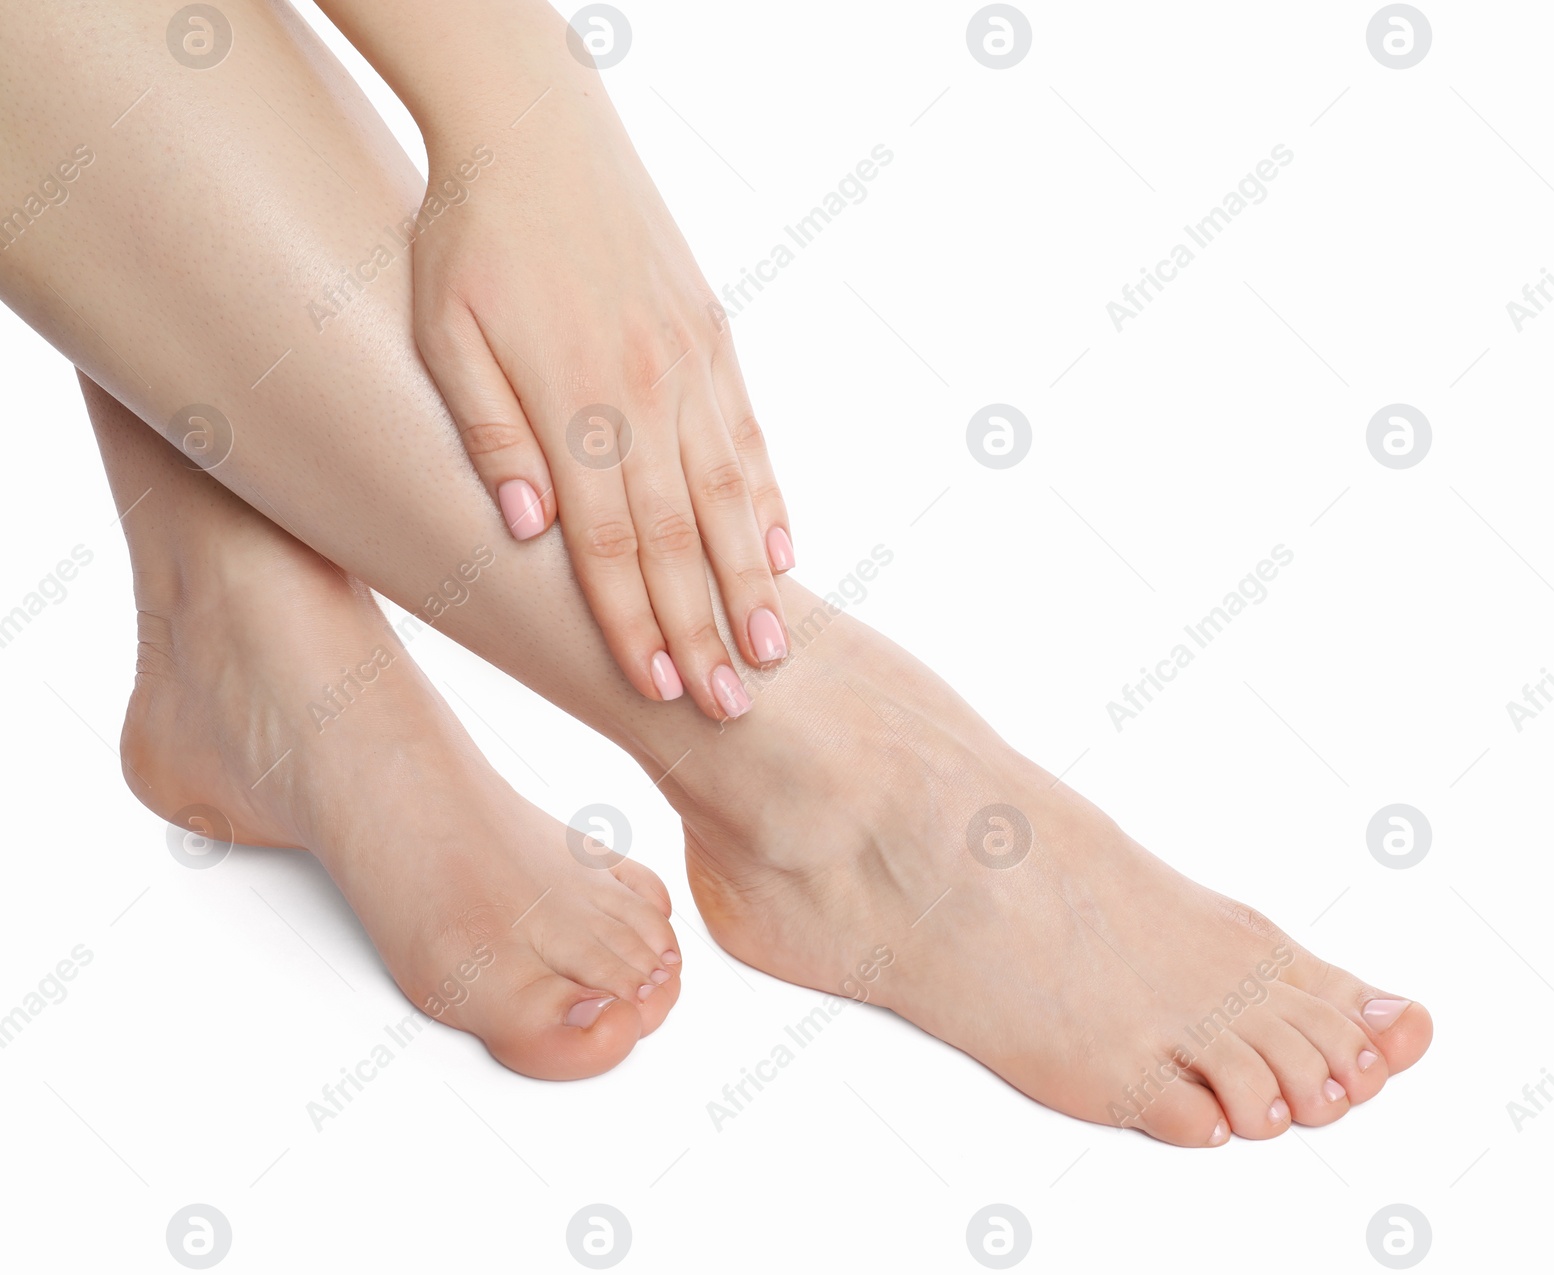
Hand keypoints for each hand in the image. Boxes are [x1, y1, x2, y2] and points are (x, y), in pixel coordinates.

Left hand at [411, 81, 792, 721]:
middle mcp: (645, 395)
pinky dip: (770, 500)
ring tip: (773, 650)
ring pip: (730, 496)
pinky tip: (786, 551)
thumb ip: (488, 434)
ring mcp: (690, 368)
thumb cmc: (470, 238)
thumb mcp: (444, 334)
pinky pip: (750, 436)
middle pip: (678, 538)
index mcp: (574, 403)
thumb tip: (525, 530)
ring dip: (752, 581)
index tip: (655, 689)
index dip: (632, 622)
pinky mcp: (714, 340)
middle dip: (703, 629)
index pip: (607, 543)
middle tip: (731, 705)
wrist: (536, 133)